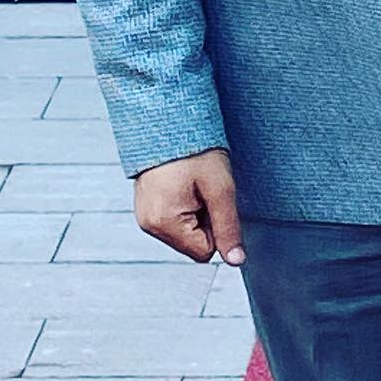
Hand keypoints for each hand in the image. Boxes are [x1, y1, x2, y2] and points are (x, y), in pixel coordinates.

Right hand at [134, 147, 245, 264]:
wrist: (170, 119)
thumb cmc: (196, 150)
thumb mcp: (220, 188)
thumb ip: (228, 227)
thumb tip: (236, 261)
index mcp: (162, 223)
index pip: (204, 251)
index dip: (217, 227)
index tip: (211, 198)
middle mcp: (148, 224)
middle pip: (193, 243)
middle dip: (205, 219)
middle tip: (201, 188)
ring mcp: (144, 216)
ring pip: (185, 232)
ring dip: (195, 211)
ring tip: (191, 183)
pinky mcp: (146, 207)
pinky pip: (174, 219)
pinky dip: (184, 205)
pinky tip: (183, 183)